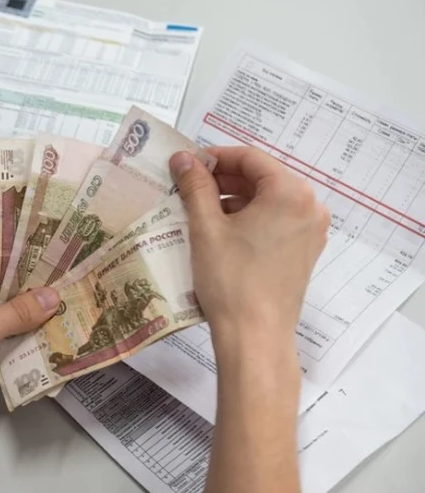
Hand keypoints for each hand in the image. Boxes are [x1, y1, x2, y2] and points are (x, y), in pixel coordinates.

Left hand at [0, 264, 60, 429]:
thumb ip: (17, 313)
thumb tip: (54, 295)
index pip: (2, 255)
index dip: (32, 255)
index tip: (67, 253)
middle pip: (5, 285)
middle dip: (36, 289)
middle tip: (79, 285)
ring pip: (1, 312)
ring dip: (28, 317)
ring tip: (71, 311)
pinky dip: (14, 338)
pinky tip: (44, 340)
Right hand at [169, 147, 329, 353]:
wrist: (255, 336)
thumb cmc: (230, 279)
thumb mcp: (206, 227)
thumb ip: (195, 186)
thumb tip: (182, 157)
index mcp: (290, 192)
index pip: (250, 157)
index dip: (215, 157)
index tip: (187, 165)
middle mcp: (309, 205)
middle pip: (262, 177)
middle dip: (224, 178)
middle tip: (189, 187)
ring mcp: (311, 230)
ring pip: (268, 199)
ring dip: (234, 198)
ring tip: (199, 210)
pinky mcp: (305, 251)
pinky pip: (276, 220)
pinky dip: (250, 218)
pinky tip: (221, 231)